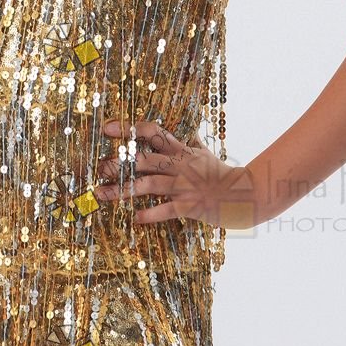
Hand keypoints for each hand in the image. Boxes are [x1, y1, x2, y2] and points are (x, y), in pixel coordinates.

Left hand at [94, 118, 256, 228]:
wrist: (245, 193)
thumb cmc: (222, 172)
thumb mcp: (205, 151)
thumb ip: (191, 140)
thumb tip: (186, 127)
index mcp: (181, 150)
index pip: (152, 132)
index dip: (129, 128)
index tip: (107, 129)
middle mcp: (179, 165)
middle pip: (144, 159)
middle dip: (119, 163)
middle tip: (100, 166)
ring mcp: (183, 185)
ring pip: (148, 184)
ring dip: (122, 189)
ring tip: (102, 193)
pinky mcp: (189, 205)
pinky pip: (165, 210)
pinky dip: (150, 215)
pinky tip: (135, 219)